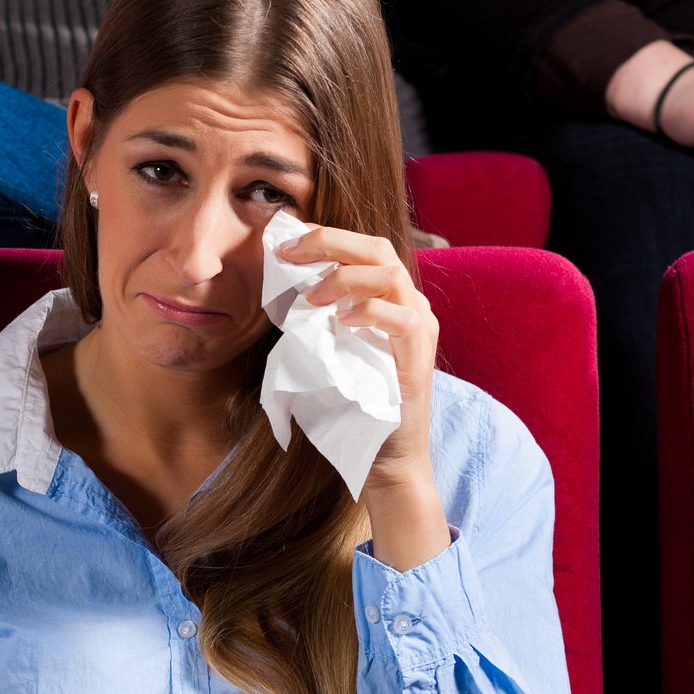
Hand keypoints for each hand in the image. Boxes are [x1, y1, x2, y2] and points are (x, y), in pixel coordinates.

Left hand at [280, 223, 449, 568]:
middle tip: (289, 253)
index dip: (324, 238)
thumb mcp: (323, 350)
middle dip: (330, 242)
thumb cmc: (349, 404)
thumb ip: (311, 318)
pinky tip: (339, 321)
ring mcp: (418, 326)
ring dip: (344, 276)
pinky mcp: (419, 354)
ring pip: (390, 275)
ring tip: (312, 296)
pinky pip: (401, 318)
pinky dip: (367, 311)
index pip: (362, 248)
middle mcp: (408, 304)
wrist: (381, 455)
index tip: (282, 244)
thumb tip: (275, 291)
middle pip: (377, 248)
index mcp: (387, 298)